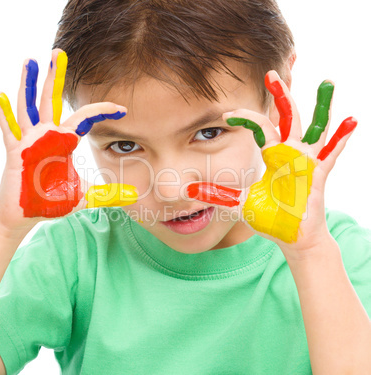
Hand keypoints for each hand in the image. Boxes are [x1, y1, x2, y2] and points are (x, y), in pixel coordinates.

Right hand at [0, 49, 137, 229]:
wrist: (26, 214)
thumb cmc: (51, 201)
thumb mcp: (84, 196)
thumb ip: (107, 195)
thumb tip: (133, 197)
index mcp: (63, 141)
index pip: (84, 118)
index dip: (101, 111)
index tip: (121, 107)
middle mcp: (46, 136)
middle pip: (51, 100)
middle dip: (55, 78)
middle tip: (60, 53)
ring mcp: (29, 141)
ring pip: (29, 107)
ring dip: (29, 84)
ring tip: (30, 60)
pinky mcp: (14, 152)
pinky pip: (9, 130)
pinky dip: (3, 113)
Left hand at [187, 70, 356, 257]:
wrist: (291, 237)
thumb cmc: (270, 218)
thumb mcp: (240, 202)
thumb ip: (218, 194)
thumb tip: (189, 190)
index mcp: (273, 155)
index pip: (261, 127)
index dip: (246, 118)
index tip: (228, 113)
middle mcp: (291, 152)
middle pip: (287, 116)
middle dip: (280, 95)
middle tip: (271, 72)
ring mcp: (307, 161)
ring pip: (314, 127)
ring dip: (320, 105)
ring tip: (327, 81)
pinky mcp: (319, 174)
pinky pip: (332, 153)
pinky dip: (341, 137)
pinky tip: (352, 119)